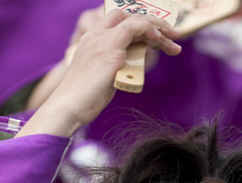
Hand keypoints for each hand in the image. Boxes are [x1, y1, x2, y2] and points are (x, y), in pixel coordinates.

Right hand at [17, 9, 181, 139]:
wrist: (67, 108)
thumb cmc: (83, 100)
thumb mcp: (102, 76)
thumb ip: (116, 64)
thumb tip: (136, 64)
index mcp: (90, 39)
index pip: (117, 19)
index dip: (140, 24)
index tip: (157, 36)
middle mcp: (95, 35)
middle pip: (128, 15)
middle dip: (154, 22)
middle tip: (172, 36)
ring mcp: (102, 40)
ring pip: (135, 20)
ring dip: (159, 29)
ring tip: (174, 43)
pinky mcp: (109, 50)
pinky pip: (135, 28)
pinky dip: (151, 31)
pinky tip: (160, 41)